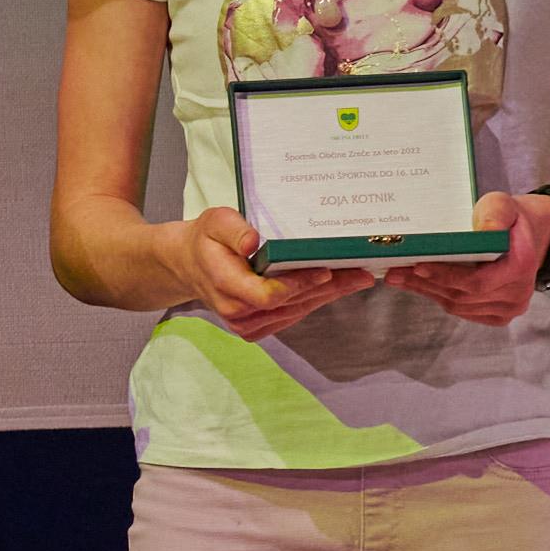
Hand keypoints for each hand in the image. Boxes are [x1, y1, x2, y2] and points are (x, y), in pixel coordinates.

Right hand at [164, 205, 361, 341]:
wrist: (187, 265)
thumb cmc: (205, 240)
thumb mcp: (214, 221)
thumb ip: (233, 230)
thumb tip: (253, 240)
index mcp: (226, 286)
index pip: (269, 293)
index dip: (300, 284)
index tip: (328, 271)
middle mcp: (237, 312)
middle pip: (291, 304)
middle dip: (329, 288)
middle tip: (361, 274)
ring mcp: (245, 324)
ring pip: (295, 312)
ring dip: (326, 296)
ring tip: (356, 279)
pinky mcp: (254, 329)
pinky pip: (290, 316)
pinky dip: (312, 302)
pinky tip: (334, 289)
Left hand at [385, 190, 549, 327]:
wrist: (533, 235)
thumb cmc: (513, 217)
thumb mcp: (504, 204)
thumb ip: (495, 213)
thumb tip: (484, 230)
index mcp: (521, 267)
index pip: (477, 281)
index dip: (446, 276)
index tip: (417, 266)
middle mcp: (517, 294)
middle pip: (463, 296)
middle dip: (425, 284)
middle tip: (394, 272)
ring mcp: (510, 308)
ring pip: (459, 305)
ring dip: (428, 291)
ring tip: (400, 277)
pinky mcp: (499, 316)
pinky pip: (464, 311)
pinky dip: (440, 297)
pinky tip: (419, 285)